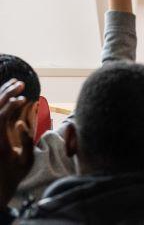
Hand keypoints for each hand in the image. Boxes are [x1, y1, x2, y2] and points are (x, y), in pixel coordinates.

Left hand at [0, 80, 33, 207]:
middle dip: (7, 93)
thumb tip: (21, 124)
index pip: (0, 117)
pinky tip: (7, 94)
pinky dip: (0, 102)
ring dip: (2, 94)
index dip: (11, 105)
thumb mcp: (27, 161)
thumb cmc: (16, 173)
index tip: (24, 99)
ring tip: (15, 83)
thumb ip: (26, 142)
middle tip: (21, 83)